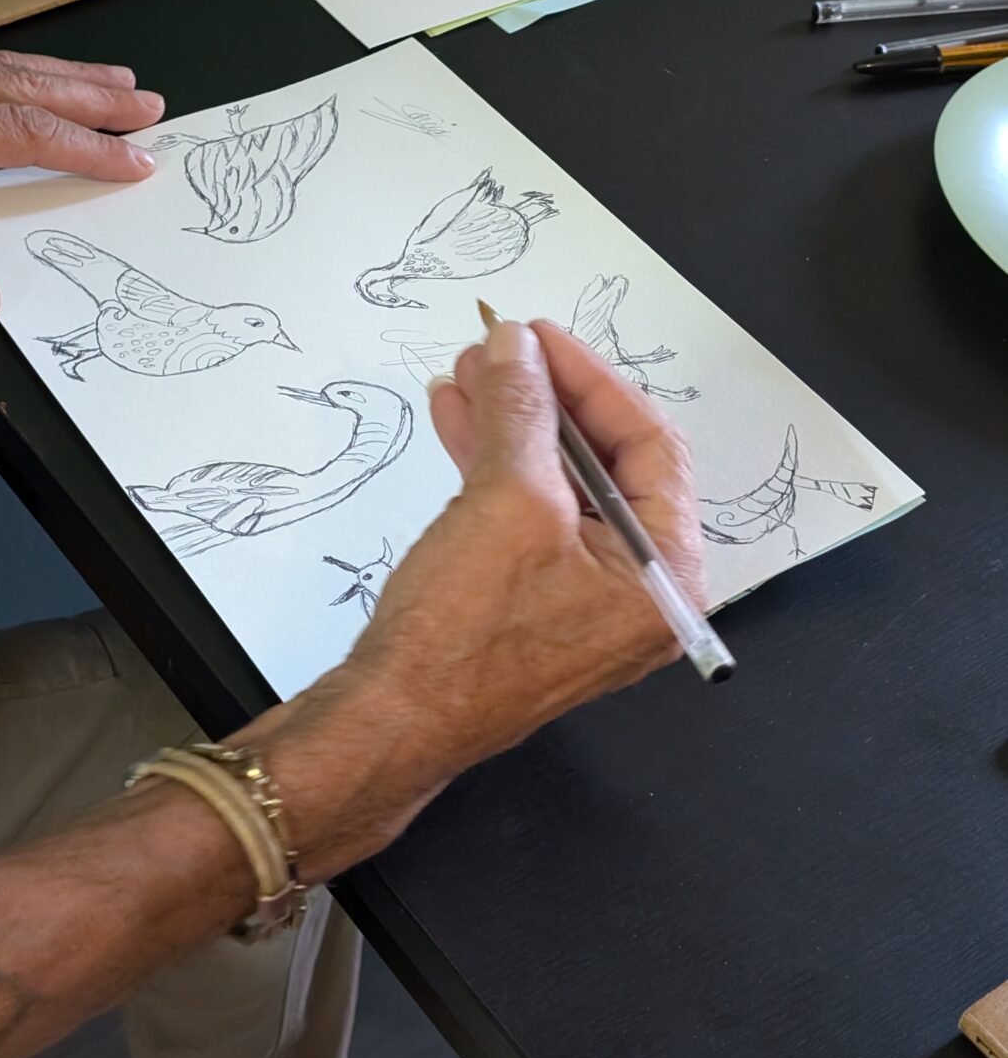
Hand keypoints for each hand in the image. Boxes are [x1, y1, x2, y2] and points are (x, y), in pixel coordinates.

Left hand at [0, 38, 163, 320]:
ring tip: (115, 82)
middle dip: (95, 97)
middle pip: (28, 85)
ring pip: (3, 63)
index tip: (134, 161)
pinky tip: (29, 72)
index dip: (89, 149)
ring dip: (65, 73)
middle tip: (149, 107)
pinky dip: (16, 64)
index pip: (27, 133)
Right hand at [357, 318, 704, 773]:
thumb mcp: (507, 500)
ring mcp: (581, 598)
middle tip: (501, 348)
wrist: (391, 720)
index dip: (593, 380)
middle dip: (546, 397)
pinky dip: (492, 464)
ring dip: (512, 422)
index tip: (540, 336)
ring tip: (465, 371)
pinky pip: (525, 514)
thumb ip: (521, 410)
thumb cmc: (466, 630)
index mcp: (665, 574)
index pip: (650, 445)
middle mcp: (636, 589)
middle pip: (605, 462)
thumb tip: (515, 345)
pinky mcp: (530, 601)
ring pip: (556, 483)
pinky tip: (456, 418)